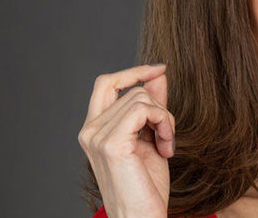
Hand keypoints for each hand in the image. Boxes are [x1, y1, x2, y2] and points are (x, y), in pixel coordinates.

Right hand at [78, 64, 174, 217]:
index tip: (160, 68)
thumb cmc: (146, 187)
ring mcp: (97, 136)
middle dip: (159, 107)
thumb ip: (151, 108)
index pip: (107, 83)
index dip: (134, 71)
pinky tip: (166, 148)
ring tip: (166, 146)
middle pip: (132, 90)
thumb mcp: (152, 138)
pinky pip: (144, 109)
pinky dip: (164, 123)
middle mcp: (90, 131)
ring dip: (165, 119)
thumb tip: (157, 76)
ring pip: (142, 98)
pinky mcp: (111, 143)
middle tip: (167, 135)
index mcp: (94, 129)